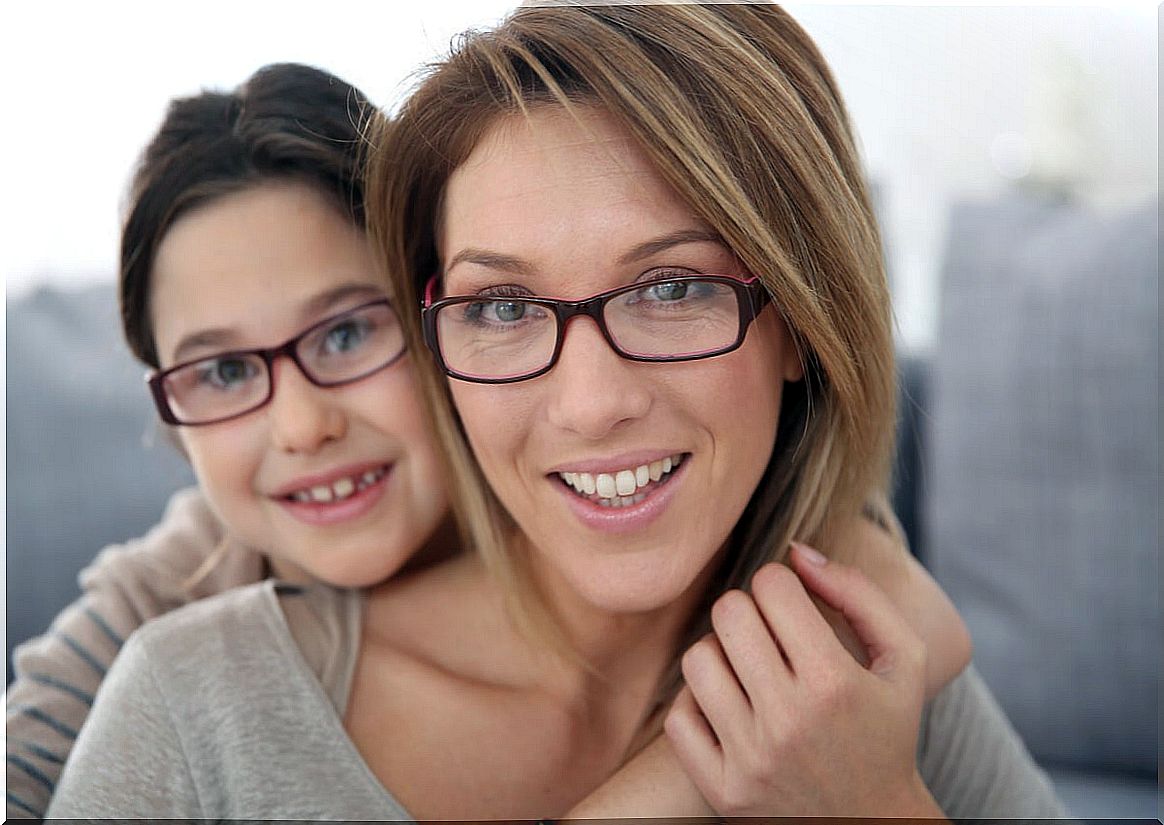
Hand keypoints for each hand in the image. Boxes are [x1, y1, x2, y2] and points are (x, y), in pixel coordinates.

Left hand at [663, 542, 942, 816]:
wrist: (872, 822)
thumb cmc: (886, 728)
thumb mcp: (902, 658)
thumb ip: (859, 593)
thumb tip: (797, 552)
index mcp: (834, 683)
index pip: (772, 586)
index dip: (781, 583)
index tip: (792, 605)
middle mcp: (788, 721)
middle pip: (729, 614)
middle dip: (749, 611)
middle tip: (769, 634)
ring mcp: (750, 759)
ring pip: (697, 659)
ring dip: (721, 653)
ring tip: (749, 668)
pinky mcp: (721, 789)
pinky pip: (678, 715)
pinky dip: (699, 703)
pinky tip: (731, 706)